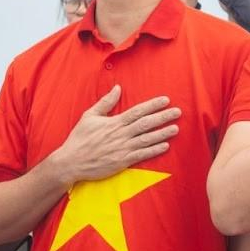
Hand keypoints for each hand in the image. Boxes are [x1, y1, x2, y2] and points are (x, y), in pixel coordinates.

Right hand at [47, 86, 179, 185]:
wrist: (71, 162)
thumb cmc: (79, 138)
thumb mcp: (89, 116)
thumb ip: (105, 102)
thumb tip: (118, 88)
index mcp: (113, 123)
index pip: (137, 111)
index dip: (153, 105)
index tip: (165, 100)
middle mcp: (120, 135)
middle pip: (146, 124)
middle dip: (163, 117)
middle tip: (178, 112)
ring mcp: (122, 149)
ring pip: (146, 139)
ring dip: (162, 133)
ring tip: (175, 128)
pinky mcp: (122, 162)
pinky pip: (141, 155)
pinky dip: (154, 150)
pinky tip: (165, 146)